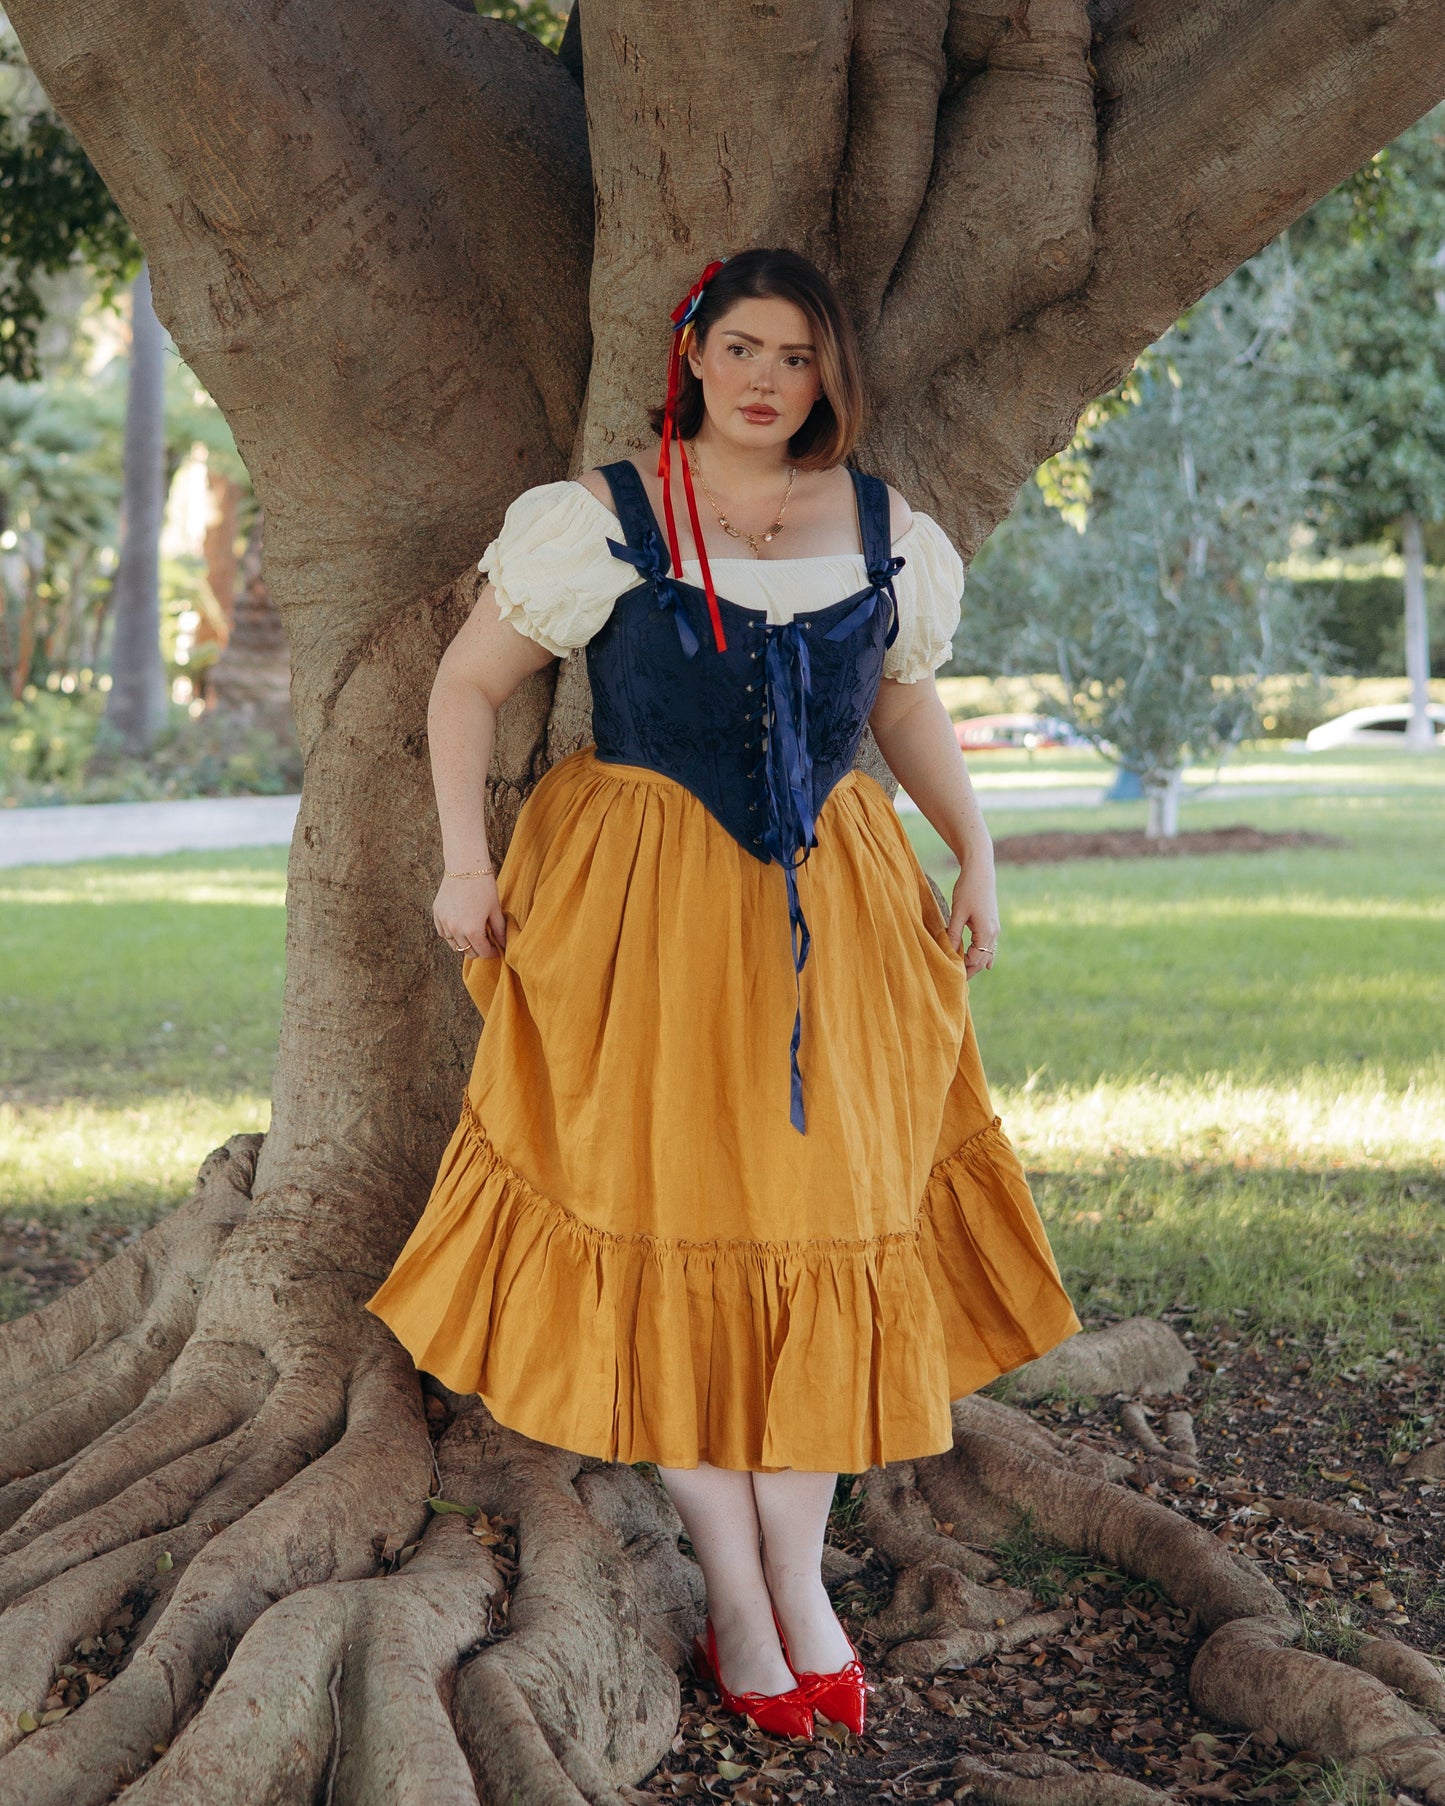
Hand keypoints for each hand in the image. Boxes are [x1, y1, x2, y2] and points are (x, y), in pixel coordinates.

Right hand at [433, 874, 505, 959]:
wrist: (465, 867)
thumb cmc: (484, 887)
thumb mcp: (495, 910)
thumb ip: (499, 930)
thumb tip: (504, 945)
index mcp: (473, 930)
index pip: (482, 952)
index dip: (491, 952)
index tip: (496, 949)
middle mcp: (456, 930)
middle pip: (468, 951)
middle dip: (479, 949)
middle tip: (486, 942)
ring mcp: (444, 922)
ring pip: (454, 944)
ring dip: (464, 943)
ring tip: (473, 934)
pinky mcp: (437, 914)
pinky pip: (443, 933)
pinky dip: (451, 934)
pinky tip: (459, 927)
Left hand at [947, 859, 998, 978]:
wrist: (981, 870)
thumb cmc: (968, 889)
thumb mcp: (958, 912)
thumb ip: (954, 933)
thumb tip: (949, 952)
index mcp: (986, 932)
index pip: (975, 960)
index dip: (962, 968)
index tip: (949, 973)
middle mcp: (994, 933)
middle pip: (982, 960)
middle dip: (969, 970)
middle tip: (955, 981)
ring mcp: (995, 928)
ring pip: (986, 954)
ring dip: (975, 963)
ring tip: (964, 975)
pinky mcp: (992, 923)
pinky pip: (990, 946)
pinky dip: (985, 956)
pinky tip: (986, 965)